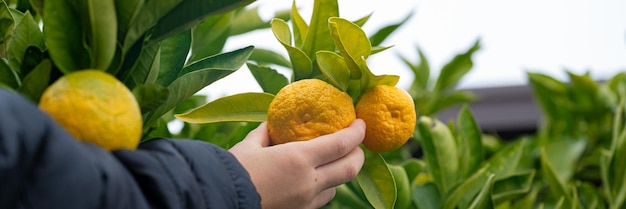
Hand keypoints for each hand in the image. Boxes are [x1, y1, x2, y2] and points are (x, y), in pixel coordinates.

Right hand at [229, 119, 365, 208]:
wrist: (219, 200)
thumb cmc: (231, 170)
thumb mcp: (250, 145)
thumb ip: (267, 133)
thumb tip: (274, 124)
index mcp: (299, 159)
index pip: (341, 144)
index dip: (356, 133)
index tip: (361, 124)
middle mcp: (308, 183)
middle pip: (350, 169)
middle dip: (358, 155)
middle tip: (356, 144)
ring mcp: (305, 203)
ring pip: (336, 188)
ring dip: (339, 174)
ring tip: (332, 163)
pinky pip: (319, 201)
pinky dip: (322, 190)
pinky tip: (311, 182)